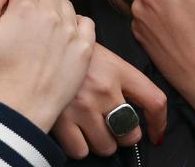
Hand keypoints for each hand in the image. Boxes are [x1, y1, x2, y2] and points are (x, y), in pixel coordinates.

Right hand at [0, 0, 94, 132]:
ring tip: (42, 34)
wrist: (18, 111)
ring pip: (64, 4)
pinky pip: (85, 22)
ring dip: (54, 11)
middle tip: (24, 23)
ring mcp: (71, 31)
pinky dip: (75, 25)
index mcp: (24, 8)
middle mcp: (51, 14)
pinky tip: (62, 38)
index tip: (10, 9)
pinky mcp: (84, 49)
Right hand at [51, 43, 166, 158]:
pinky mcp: (61, 119)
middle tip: (112, 126)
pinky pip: (80, 150)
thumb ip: (121, 76)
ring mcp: (83, 106)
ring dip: (101, 142)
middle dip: (123, 135)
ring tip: (91, 128)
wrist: (36, 43)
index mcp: (117, 69)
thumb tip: (137, 103)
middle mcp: (104, 89)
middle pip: (130, 133)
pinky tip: (74, 132)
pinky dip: (79, 146)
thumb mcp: (100, 52)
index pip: (154, 101)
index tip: (155, 132)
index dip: (159, 122)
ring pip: (106, 146)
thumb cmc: (69, 50)